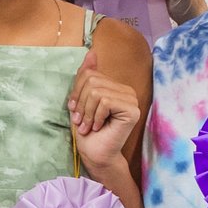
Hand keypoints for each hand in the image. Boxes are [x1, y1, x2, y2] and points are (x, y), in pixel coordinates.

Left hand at [67, 49, 142, 180]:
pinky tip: (99, 127)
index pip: (89, 74)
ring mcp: (131, 100)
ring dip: (87, 112)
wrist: (96, 155)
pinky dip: (96, 116)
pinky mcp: (132, 110)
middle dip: (81, 102)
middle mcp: (126, 90)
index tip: (75, 110)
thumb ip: (86, 76)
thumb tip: (91, 52)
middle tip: (81, 121)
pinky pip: (105, 101)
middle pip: (91, 80)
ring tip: (88, 126)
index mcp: (115, 86)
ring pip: (97, 91)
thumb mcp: (81, 100)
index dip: (76, 91)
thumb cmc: (88, 132)